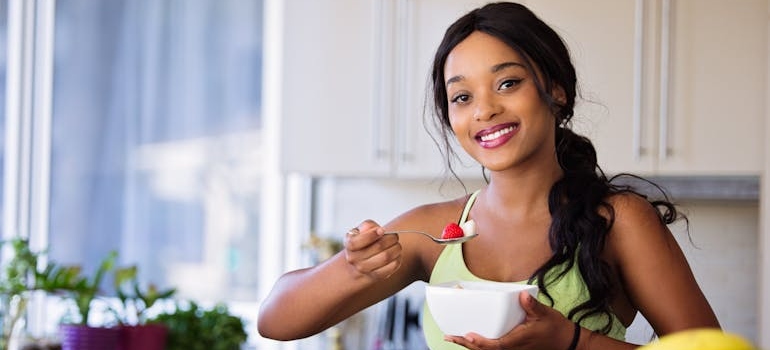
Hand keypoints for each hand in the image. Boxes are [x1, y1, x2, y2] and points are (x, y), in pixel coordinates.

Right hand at [344, 220, 401, 280]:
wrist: (358, 263)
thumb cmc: (363, 242)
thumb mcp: (360, 231)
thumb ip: (367, 226)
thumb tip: (376, 229)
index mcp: (349, 245)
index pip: (357, 242)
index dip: (371, 235)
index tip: (382, 230)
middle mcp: (354, 259)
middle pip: (378, 247)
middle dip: (391, 238)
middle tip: (395, 236)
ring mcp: (364, 269)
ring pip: (386, 257)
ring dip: (396, 248)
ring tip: (397, 245)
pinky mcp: (375, 276)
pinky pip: (391, 267)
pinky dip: (397, 259)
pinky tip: (396, 254)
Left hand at [444, 292, 575, 349]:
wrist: (566, 342)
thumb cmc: (554, 328)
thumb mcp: (545, 315)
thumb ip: (532, 306)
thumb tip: (522, 296)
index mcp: (517, 342)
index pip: (494, 345)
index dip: (479, 342)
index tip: (467, 336)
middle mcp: (512, 349)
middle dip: (466, 344)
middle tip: (449, 336)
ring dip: (470, 346)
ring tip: (454, 337)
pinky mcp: (512, 349)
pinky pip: (492, 349)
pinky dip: (479, 345)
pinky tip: (470, 339)